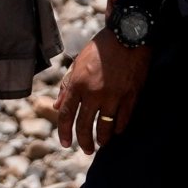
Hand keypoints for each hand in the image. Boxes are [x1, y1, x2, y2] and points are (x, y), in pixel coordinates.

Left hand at [54, 32, 148, 152]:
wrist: (127, 37)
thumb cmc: (99, 50)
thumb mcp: (77, 65)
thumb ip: (66, 87)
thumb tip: (56, 106)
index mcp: (77, 84)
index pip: (66, 115)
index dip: (64, 132)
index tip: (65, 143)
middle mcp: (94, 93)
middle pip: (85, 125)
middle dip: (83, 141)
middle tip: (85, 150)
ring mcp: (114, 96)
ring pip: (105, 127)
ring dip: (102, 139)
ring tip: (101, 144)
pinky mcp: (131, 96)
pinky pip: (123, 120)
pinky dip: (119, 129)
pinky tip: (116, 132)